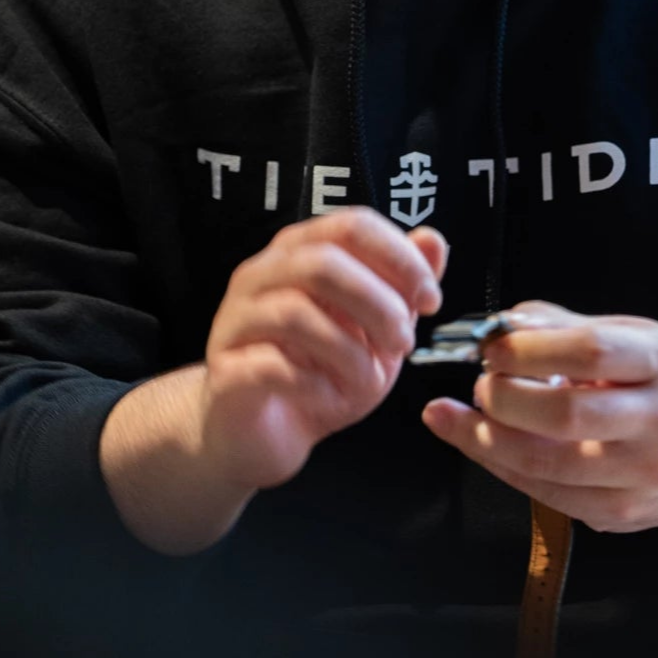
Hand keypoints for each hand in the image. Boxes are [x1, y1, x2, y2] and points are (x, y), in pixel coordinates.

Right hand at [201, 207, 446, 492]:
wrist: (264, 431)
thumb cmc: (322, 370)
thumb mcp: (377, 327)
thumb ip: (403, 283)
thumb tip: (432, 239)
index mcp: (301, 250)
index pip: (353, 225)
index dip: (400, 258)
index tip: (430, 299)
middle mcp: (262, 273)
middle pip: (323, 263)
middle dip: (378, 304)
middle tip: (404, 342)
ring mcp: (237, 319)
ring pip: (295, 312)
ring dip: (350, 349)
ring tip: (371, 377)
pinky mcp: (225, 369)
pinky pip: (271, 365)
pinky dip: (315, 383)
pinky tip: (331, 395)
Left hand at [419, 300, 657, 534]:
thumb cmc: (654, 385)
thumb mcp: (626, 338)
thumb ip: (562, 327)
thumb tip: (499, 327)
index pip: (590, 351)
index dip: (529, 350)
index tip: (491, 348)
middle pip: (568, 414)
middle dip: (506, 398)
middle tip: (481, 384)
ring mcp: (643, 473)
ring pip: (550, 463)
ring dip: (489, 440)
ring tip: (461, 417)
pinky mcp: (620, 512)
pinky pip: (547, 493)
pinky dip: (502, 467)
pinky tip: (479, 445)